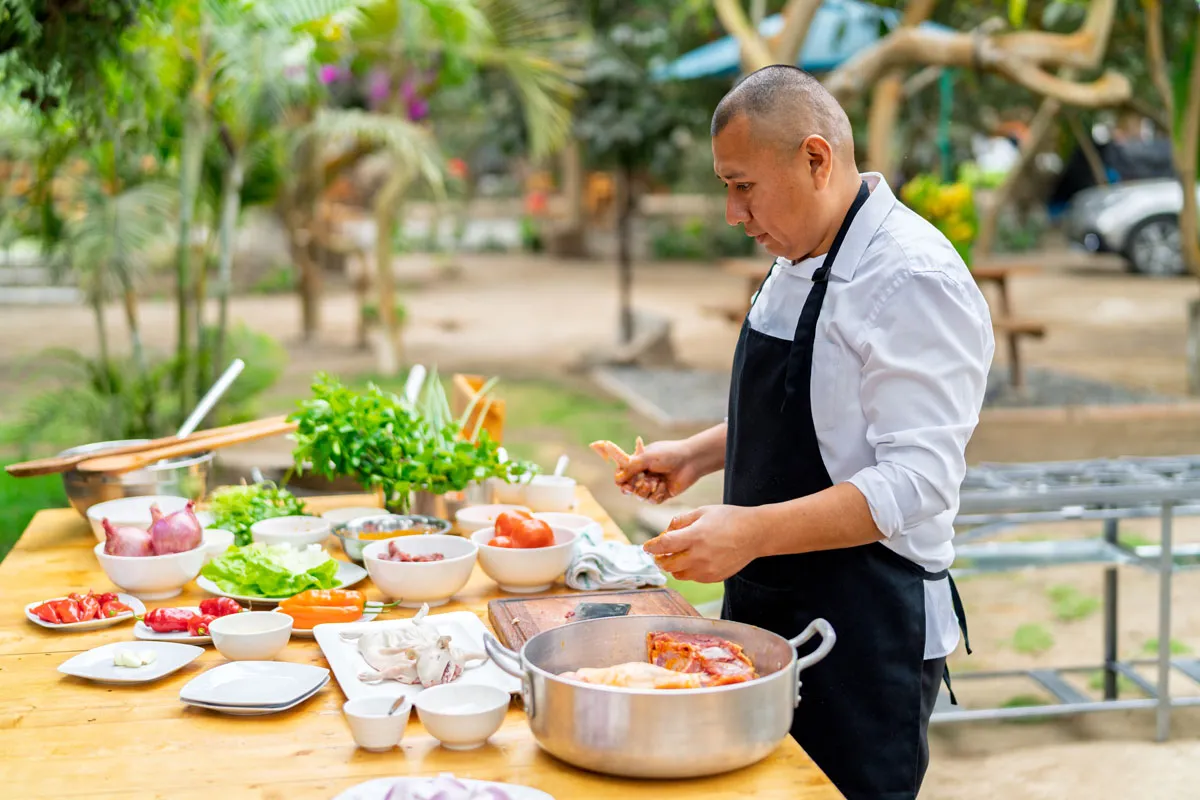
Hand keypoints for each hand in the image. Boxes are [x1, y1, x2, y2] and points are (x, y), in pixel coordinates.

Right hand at [618, 438, 702, 503]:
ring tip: (656, 482)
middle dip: (631, 488)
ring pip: (640, 496)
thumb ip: (630, 467)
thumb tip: (617, 479)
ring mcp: (652, 485)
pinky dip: (657, 494)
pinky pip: (652, 500)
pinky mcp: (662, 494)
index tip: (623, 483)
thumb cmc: (668, 454)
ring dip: (646, 490)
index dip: (621, 480)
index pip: (622, 474)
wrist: (690, 461)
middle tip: (635, 487)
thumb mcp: (646, 457)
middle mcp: (643, 474)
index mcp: (637, 463)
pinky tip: (664, 486)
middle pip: (628, 488)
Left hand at [642, 505, 757, 582]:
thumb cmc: (729, 518)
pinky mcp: (714, 577)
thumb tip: (666, 531)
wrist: (755, 534)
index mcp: (695, 536)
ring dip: (673, 566)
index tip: (646, 546)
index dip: (651, 546)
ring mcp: (707, 569)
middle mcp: (700, 555)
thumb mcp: (703, 511)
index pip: (664, 545)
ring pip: (679, 574)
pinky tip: (693, 561)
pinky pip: (693, 578)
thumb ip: (681, 521)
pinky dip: (688, 571)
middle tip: (658, 554)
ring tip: (675, 557)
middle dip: (659, 559)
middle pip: (668, 564)